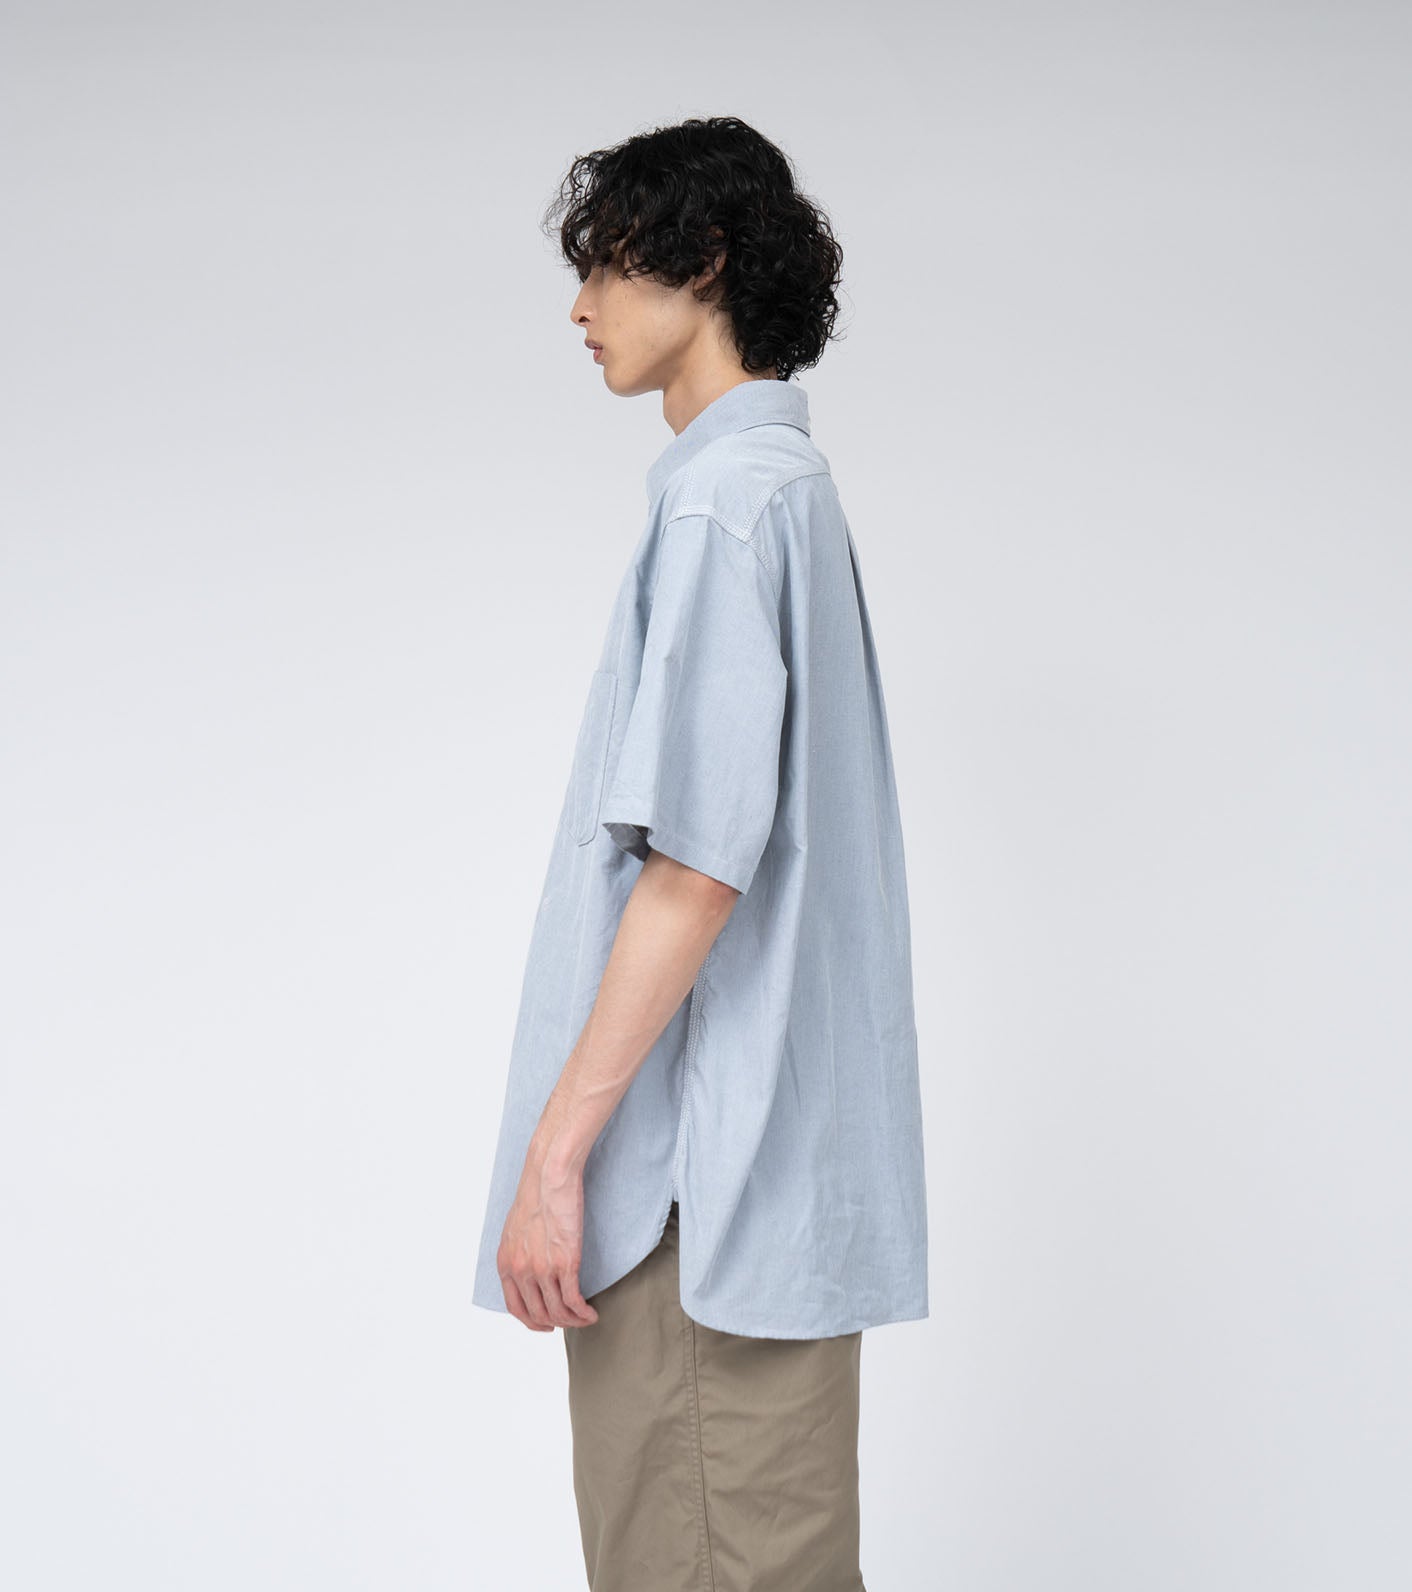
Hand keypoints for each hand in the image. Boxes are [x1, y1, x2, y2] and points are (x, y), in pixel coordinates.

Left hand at [496, 1163, 599, 1332]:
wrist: (549, 1176)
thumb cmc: (536, 1193)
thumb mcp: (514, 1229)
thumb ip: (518, 1253)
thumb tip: (528, 1267)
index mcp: (506, 1263)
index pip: (516, 1307)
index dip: (532, 1321)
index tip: (545, 1324)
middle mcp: (521, 1271)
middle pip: (538, 1314)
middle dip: (555, 1324)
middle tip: (569, 1322)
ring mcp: (543, 1269)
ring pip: (558, 1312)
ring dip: (573, 1321)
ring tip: (585, 1318)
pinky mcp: (566, 1264)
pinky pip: (574, 1301)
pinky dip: (584, 1313)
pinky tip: (591, 1313)